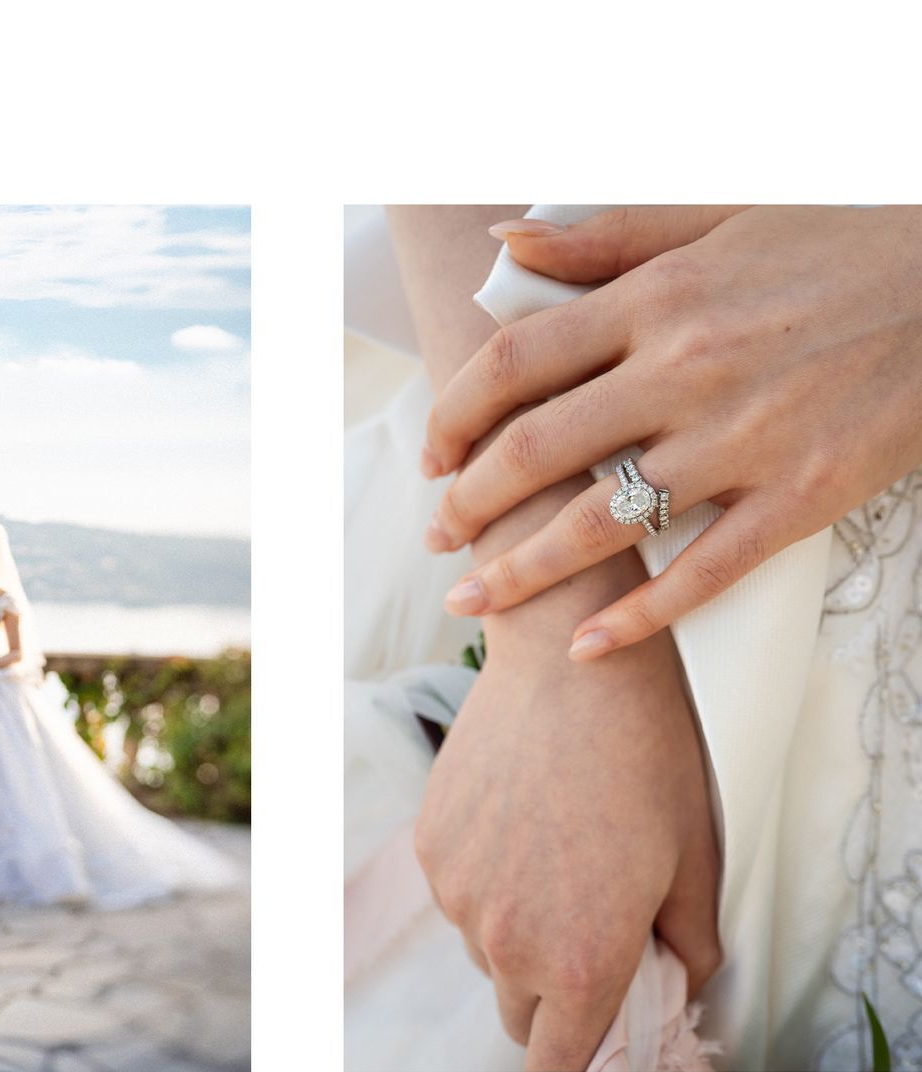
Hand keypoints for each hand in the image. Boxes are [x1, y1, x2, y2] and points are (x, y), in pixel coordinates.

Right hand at [415, 472, 721, 1068]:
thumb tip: (674, 981)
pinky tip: (524, 821)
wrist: (570, 669)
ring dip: (518, 930)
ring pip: (486, 948)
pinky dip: (487, 880)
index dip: (571, 1070)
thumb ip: (688, 946)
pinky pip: (459, 894)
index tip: (585, 1054)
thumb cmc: (646, 761)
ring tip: (559, 856)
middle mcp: (506, 941)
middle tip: (593, 929)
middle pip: (519, 1009)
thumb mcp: (695, 861)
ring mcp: (459, 895)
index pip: (555, 1064)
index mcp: (581, 961)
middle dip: (553, 991)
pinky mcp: (431, 848)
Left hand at [422, 205, 921, 658]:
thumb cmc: (846, 242)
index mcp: (657, 299)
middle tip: (439, 538)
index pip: (513, 365)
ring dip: (520, 572)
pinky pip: (703, 570)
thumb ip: (606, 238)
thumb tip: (506, 244)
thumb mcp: (720, 218)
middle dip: (467, 505)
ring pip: (599, 523)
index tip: (432, 455)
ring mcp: (743, 438)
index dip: (453, 418)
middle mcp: (685, 370)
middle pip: (534, 452)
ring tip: (472, 602)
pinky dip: (638, 618)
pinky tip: (586, 648)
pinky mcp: (802, 494)